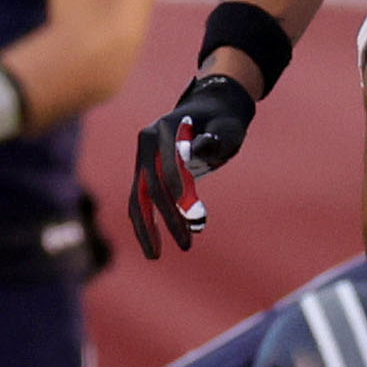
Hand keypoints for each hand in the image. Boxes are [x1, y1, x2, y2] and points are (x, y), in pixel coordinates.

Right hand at [126, 72, 256, 259]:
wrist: (210, 109)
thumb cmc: (223, 120)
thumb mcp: (227, 128)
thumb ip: (214, 139)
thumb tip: (198, 151)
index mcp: (164, 127)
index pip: (167, 160)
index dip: (176, 184)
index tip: (189, 211)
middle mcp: (147, 141)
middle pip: (152, 184)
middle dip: (168, 217)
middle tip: (187, 245)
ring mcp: (143, 158)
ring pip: (139, 197)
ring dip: (147, 228)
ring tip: (155, 256)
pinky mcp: (145, 172)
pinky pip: (141, 201)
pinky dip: (145, 223)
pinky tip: (152, 245)